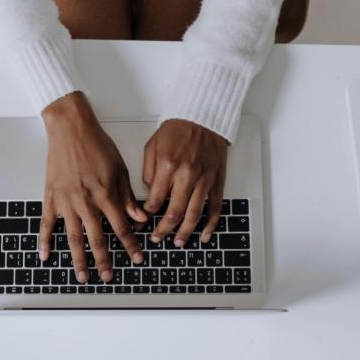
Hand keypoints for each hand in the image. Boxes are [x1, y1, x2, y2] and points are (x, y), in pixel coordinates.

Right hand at [38, 92, 147, 282]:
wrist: (71, 129)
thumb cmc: (96, 145)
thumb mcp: (120, 169)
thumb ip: (128, 197)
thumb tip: (140, 218)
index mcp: (106, 195)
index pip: (121, 228)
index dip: (130, 246)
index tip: (136, 259)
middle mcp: (86, 202)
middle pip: (97, 239)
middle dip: (104, 261)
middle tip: (108, 277)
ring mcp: (66, 202)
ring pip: (73, 237)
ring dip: (78, 259)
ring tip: (82, 276)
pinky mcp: (51, 197)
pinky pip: (46, 224)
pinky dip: (45, 241)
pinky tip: (46, 256)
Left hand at [142, 119, 228, 245]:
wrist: (203, 116)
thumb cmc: (177, 130)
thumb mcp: (152, 147)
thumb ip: (148, 172)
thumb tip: (150, 196)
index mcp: (168, 166)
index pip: (154, 200)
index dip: (146, 216)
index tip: (142, 223)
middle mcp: (187, 175)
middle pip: (174, 213)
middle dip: (163, 230)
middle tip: (157, 238)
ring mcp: (204, 180)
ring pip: (194, 214)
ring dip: (185, 232)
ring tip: (178, 242)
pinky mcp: (217, 181)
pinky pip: (215, 207)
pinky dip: (211, 224)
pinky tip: (205, 235)